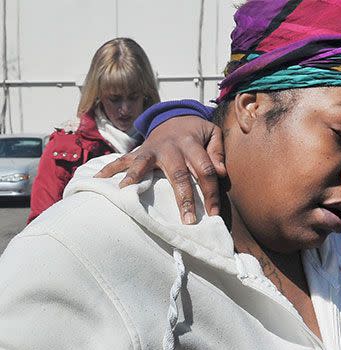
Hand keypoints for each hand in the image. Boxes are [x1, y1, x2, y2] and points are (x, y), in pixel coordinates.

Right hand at [95, 115, 225, 223]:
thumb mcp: (212, 134)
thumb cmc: (196, 133)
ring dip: (135, 179)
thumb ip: (217, 151)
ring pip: (144, 165)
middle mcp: (171, 146)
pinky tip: (98, 180)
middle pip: (178, 174)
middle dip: (184, 198)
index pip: (205, 170)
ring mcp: (151, 149)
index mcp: (192, 143)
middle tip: (188, 220)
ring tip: (127, 193)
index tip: (213, 214)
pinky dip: (109, 169)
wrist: (174, 117)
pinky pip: (122, 160)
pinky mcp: (138, 152)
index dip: (211, 192)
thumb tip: (221, 172)